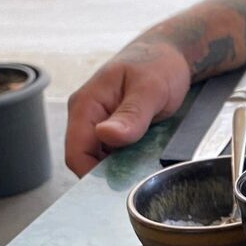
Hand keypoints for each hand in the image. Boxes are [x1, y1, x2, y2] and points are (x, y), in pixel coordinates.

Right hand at [65, 41, 190, 175]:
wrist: (169, 55)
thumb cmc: (158, 65)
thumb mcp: (150, 89)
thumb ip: (131, 114)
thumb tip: (105, 136)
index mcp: (87, 105)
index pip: (76, 153)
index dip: (92, 177)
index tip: (118, 190)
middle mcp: (88, 117)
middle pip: (86, 161)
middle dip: (107, 178)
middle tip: (137, 187)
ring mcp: (100, 125)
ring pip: (101, 162)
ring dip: (120, 173)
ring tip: (144, 176)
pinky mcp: (115, 132)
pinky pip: (115, 157)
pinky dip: (128, 166)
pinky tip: (145, 167)